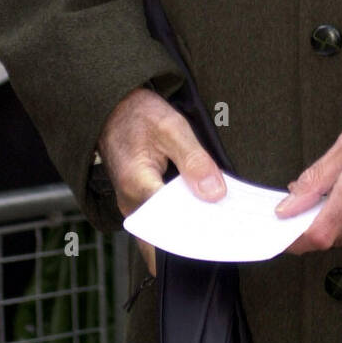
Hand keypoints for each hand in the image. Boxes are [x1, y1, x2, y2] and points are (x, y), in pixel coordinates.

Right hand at [97, 87, 225, 274]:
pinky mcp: (138, 203)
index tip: (225, 228)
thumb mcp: (172, 128)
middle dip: (198, 233)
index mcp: (138, 185)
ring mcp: (133, 206)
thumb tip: (215, 194)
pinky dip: (181, 218)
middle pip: (168, 232)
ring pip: (164, 230)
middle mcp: (131, 203)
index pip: (172, 222)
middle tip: (230, 228)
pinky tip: (204, 210)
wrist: (112, 109)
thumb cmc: (140, 115)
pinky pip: (160, 220)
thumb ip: (194, 161)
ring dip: (191, 227)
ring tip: (222, 220)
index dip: (199, 227)